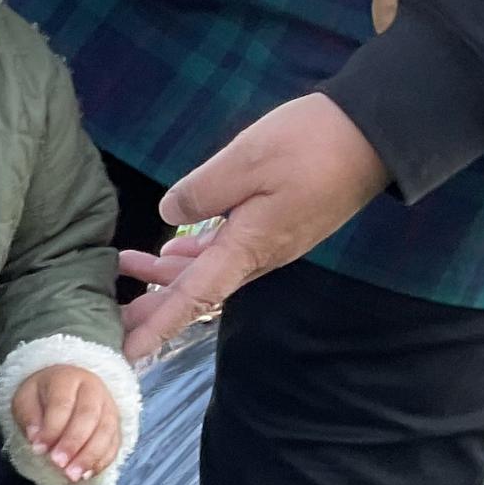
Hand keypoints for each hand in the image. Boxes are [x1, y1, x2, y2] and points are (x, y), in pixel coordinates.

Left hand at [10, 364, 121, 484]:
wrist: (64, 388)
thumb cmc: (41, 396)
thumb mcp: (25, 399)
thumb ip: (28, 416)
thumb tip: (36, 438)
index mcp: (67, 378)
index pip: (62, 403)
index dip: (52, 428)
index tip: (39, 449)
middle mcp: (93, 389)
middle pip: (89, 416)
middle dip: (73, 443)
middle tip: (58, 464)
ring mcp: (108, 406)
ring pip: (106, 431)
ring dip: (90, 456)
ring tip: (73, 476)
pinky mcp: (115, 424)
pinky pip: (114, 443)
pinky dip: (102, 461)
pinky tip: (87, 474)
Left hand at [117, 94, 389, 361]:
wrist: (375, 132)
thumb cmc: (312, 143)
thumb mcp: (245, 160)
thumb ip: (201, 192)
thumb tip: (170, 216)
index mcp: (249, 248)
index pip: (192, 298)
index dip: (157, 325)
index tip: (127, 352)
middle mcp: (259, 256)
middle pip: (195, 292)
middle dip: (151, 306)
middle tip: (108, 317)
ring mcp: (270, 242)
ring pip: (207, 271)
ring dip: (165, 274)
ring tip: (124, 266)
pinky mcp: (276, 226)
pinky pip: (225, 252)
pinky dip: (193, 255)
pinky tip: (173, 248)